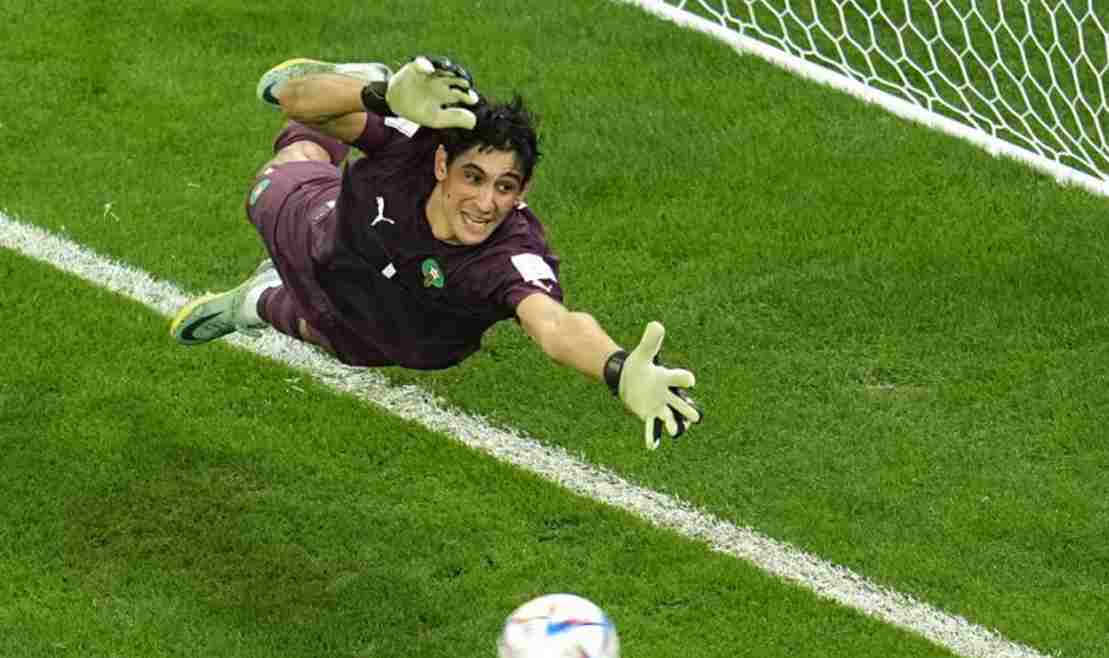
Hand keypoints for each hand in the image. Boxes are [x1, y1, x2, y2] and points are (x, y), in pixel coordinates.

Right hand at [386, 56, 479, 128]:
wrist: (395, 104)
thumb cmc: (418, 110)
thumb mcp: (437, 118)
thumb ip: (454, 119)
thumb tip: (474, 122)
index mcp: (447, 94)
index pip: (462, 92)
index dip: (468, 95)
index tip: (473, 100)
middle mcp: (441, 81)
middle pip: (455, 76)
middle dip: (461, 78)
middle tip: (467, 82)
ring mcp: (429, 73)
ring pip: (442, 66)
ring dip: (448, 67)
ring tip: (453, 70)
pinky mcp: (415, 68)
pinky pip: (422, 63)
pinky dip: (426, 64)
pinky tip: (430, 69)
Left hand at [613, 322, 702, 449]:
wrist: (629, 378)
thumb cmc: (639, 365)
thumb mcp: (643, 353)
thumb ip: (650, 341)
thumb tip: (656, 324)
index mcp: (667, 378)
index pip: (679, 378)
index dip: (685, 379)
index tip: (691, 381)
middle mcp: (667, 394)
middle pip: (680, 403)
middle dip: (687, 410)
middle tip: (696, 417)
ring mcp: (659, 406)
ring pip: (670, 417)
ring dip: (673, 424)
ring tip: (675, 431)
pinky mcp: (649, 414)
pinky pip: (652, 427)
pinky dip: (653, 436)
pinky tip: (652, 446)